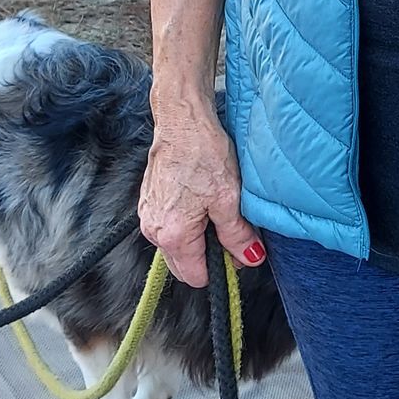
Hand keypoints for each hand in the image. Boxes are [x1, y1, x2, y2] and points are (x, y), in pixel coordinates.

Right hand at [139, 97, 264, 287]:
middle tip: (231, 230)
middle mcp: (154, 230)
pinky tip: (201, 201)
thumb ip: (238, 235)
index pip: (197, 277)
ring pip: (177, 246)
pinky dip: (186, 224)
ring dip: (198, 239)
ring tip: (216, 211)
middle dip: (208, 256)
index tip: (238, 250)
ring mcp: (148, 216)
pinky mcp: (149, 202)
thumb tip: (250, 258)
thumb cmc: (202, 154)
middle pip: (184, 265)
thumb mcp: (229, 199)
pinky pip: (169, 227)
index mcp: (173, 235)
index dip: (222, 268)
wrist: (181, 121)